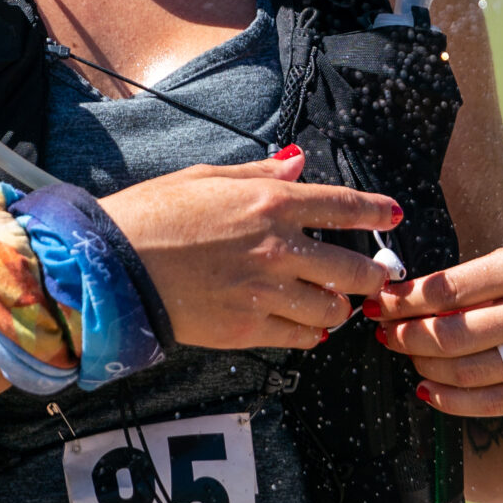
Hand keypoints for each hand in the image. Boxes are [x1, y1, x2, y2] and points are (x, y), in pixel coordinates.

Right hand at [100, 146, 400, 350]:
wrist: (110, 267)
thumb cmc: (153, 214)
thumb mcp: (208, 178)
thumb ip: (261, 174)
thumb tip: (298, 164)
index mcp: (270, 202)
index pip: (343, 206)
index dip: (375, 212)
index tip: (392, 216)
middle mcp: (278, 248)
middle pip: (352, 268)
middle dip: (371, 274)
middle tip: (374, 277)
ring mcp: (265, 292)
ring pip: (331, 310)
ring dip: (338, 307)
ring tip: (333, 303)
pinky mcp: (247, 329)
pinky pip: (299, 337)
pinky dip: (308, 333)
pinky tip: (304, 326)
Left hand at [371, 239, 502, 414]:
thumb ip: (484, 277)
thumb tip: (418, 297)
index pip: (449, 288)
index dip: (404, 300)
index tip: (379, 302)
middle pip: (451, 334)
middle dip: (405, 335)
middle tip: (382, 332)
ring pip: (468, 370)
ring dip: (424, 367)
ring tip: (406, 356)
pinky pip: (495, 402)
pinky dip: (453, 400)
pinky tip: (429, 391)